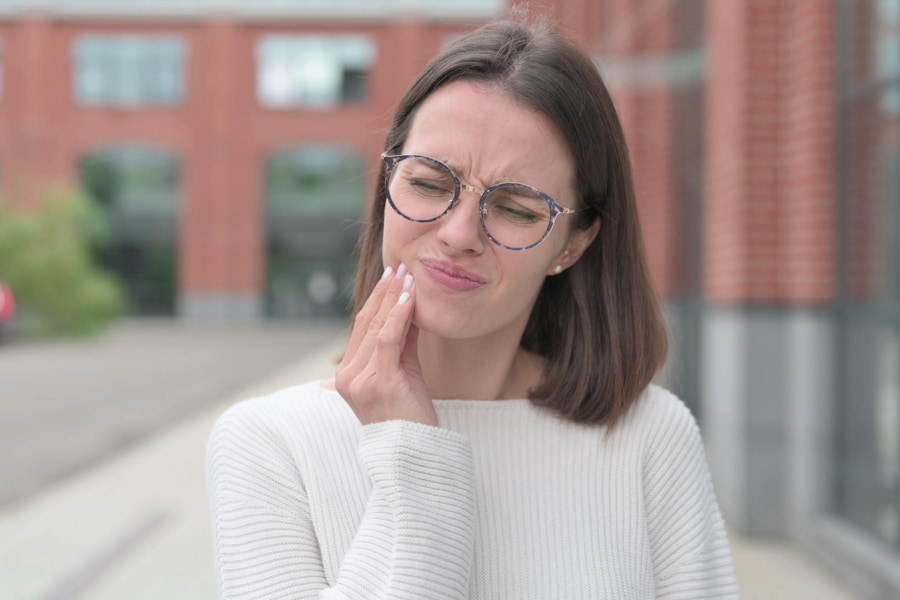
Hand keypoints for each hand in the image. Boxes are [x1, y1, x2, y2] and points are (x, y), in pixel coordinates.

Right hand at [335, 264, 436, 426]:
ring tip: (407, 276)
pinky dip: (398, 315)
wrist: (415, 455)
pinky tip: (409, 298)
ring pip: (376, 328)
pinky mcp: (380, 384)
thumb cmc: (412, 419)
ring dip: (394, 298)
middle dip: (385, 292)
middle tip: (400, 266)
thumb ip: (402, 344)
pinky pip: (388, 341)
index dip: (377, 299)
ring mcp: (360, 382)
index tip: (391, 276)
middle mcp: (348, 377)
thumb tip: (408, 308)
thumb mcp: (404, 374)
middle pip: (366, 323)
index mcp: (348, 376)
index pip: (361, 328)